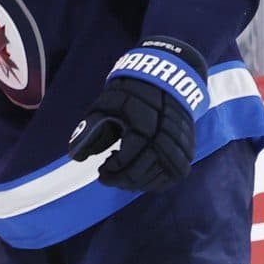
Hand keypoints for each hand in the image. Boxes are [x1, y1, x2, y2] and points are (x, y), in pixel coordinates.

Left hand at [69, 39, 207, 192]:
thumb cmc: (129, 94)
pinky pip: (173, 175)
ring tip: (123, 174)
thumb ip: (89, 131)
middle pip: (142, 173)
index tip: (100, 171)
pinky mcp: (188, 150)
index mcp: (142, 125)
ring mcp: (179, 145)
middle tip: (108, 176)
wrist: (164, 81)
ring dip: (138, 183)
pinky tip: (142, 175)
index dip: (110, 172)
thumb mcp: (104, 107)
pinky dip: (157, 181)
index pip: (126, 161)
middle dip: (121, 180)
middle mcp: (165, 138)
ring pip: (159, 179)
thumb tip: (75, 156)